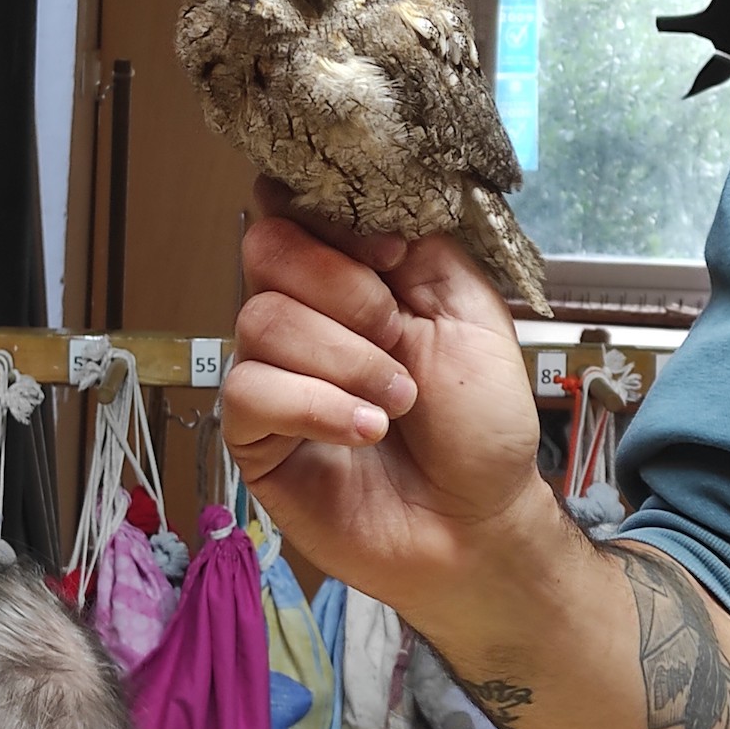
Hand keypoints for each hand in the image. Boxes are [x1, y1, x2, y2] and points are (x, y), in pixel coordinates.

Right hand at [222, 179, 544, 619]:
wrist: (477, 520)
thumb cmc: (479, 421)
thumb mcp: (470, 311)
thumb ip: (417, 246)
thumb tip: (350, 208)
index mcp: (352, 276)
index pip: (299, 210)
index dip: (334, 221)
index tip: (391, 259)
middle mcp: (303, 315)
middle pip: (267, 249)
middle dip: (344, 291)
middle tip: (398, 335)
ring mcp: (274, 373)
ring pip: (261, 321)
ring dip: (346, 359)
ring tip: (398, 401)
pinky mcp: (254, 435)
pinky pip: (250, 391)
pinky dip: (316, 406)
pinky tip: (365, 430)